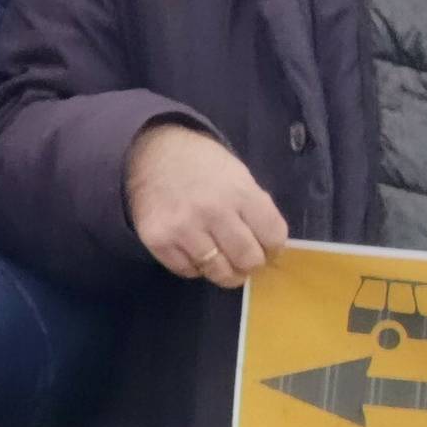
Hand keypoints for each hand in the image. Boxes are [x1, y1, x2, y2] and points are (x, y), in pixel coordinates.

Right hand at [124, 123, 287, 288]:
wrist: (153, 153)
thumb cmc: (202, 164)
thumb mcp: (238, 175)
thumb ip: (255, 208)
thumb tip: (269, 246)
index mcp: (239, 192)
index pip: (273, 236)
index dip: (274, 248)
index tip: (267, 248)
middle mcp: (213, 212)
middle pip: (248, 260)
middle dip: (251, 264)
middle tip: (244, 259)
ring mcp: (184, 228)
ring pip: (219, 272)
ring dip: (224, 270)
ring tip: (221, 259)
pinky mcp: (159, 241)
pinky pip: (188, 272)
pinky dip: (196, 266)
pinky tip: (194, 250)